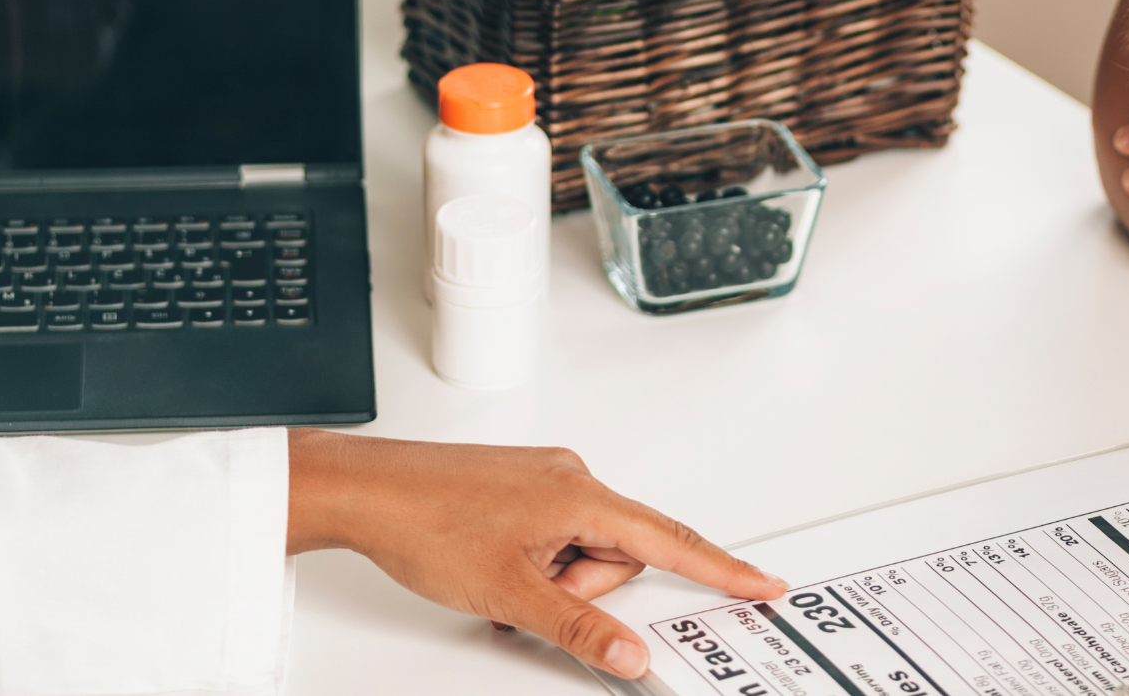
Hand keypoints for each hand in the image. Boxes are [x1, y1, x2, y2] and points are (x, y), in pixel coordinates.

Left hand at [286, 431, 785, 678]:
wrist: (365, 490)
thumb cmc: (426, 522)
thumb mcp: (511, 594)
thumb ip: (580, 627)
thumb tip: (630, 652)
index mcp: (582, 494)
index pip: (670, 540)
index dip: (722, 568)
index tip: (763, 582)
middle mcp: (571, 476)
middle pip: (620, 553)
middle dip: (585, 589)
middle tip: (533, 599)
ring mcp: (544, 479)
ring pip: (584, 549)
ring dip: (555, 579)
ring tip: (503, 582)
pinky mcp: (521, 486)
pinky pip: (556, 534)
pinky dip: (538, 562)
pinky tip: (496, 567)